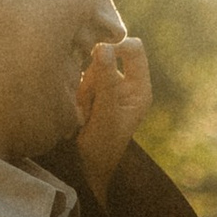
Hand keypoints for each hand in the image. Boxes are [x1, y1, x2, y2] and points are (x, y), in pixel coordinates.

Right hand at [73, 34, 152, 202]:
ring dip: (83, 89)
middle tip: (90, 102)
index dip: (116, 47)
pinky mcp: (93, 95)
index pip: (133, 48)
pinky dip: (77, 94)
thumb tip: (103, 47)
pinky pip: (80, 81)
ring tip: (84, 114)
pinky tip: (80, 113)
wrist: (87, 169)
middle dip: (93, 76)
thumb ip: (105, 81)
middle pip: (107, 57)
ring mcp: (109, 90)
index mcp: (140, 88)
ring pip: (90, 70)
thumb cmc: (102, 147)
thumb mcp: (105, 113)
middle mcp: (127, 85)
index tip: (96, 58)